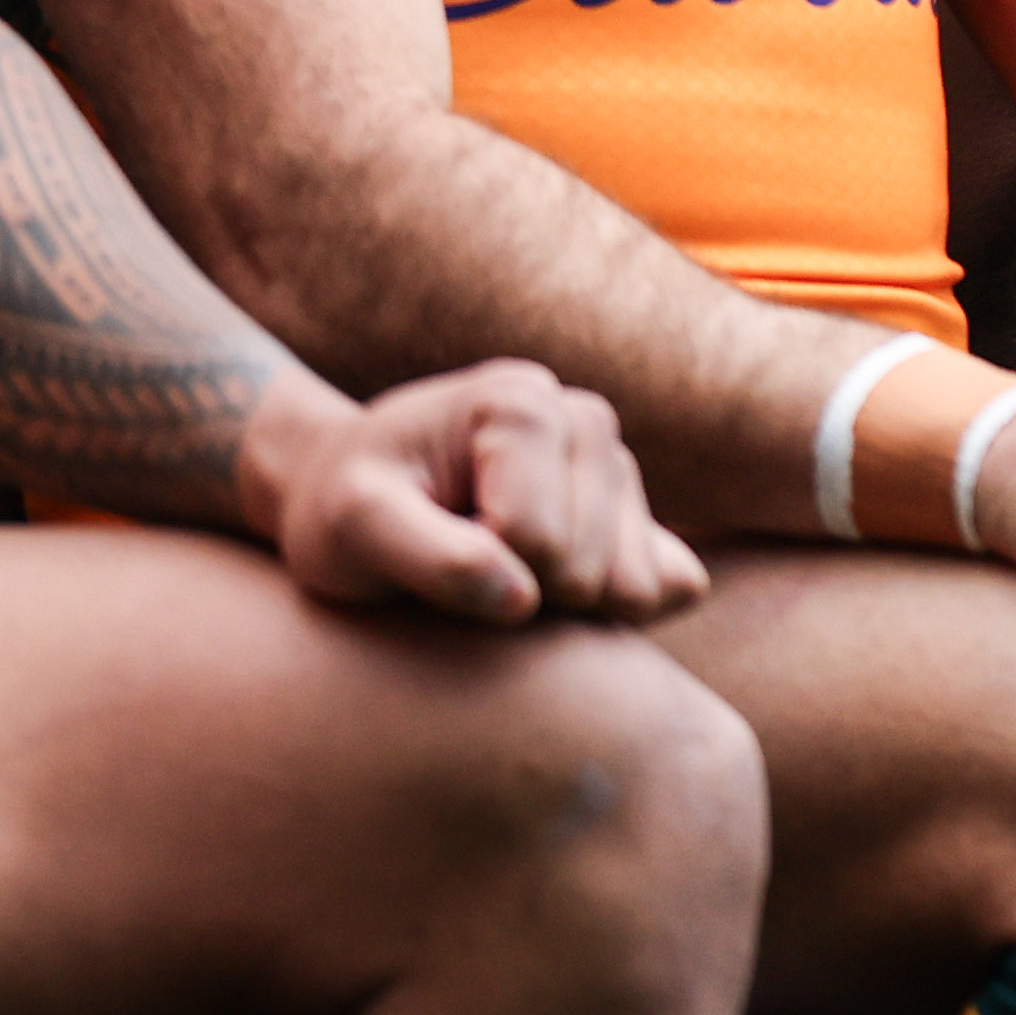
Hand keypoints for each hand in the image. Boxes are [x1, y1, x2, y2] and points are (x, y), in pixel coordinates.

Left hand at [242, 360, 711, 624]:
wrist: (353, 493)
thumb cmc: (343, 508)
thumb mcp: (352, 528)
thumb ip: (430, 558)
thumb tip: (524, 602)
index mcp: (520, 403)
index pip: (533, 538)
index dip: (474, 575)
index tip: (426, 553)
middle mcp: (585, 418)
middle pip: (588, 566)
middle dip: (521, 594)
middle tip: (459, 569)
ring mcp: (619, 463)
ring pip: (633, 585)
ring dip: (559, 607)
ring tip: (496, 574)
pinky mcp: (637, 511)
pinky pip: (672, 588)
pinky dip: (612, 611)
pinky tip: (547, 588)